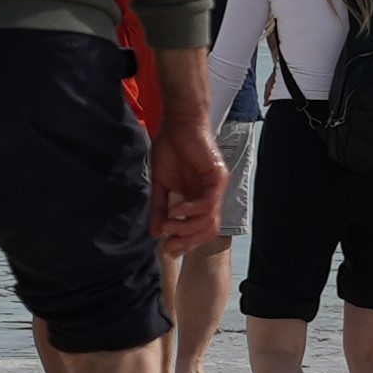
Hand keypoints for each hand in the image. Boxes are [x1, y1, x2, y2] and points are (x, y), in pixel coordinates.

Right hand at [151, 115, 227, 252]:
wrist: (177, 123)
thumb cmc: (170, 150)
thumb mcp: (160, 185)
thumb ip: (159, 209)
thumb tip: (155, 233)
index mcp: (199, 201)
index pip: (199, 232)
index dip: (186, 244)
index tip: (167, 248)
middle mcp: (211, 197)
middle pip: (208, 232)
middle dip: (188, 241)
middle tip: (169, 243)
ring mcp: (216, 188)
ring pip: (209, 221)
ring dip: (187, 228)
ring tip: (169, 224)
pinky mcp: (217, 177)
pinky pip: (207, 203)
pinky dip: (191, 210)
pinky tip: (175, 208)